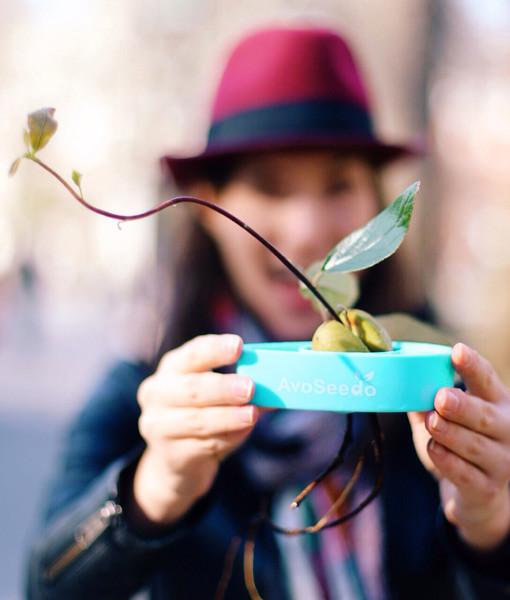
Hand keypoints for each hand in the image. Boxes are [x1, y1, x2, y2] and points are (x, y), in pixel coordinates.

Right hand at [128, 334, 257, 530]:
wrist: (175, 461)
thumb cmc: (203, 414)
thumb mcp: (216, 395)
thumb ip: (242, 386)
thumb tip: (277, 383)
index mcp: (172, 368)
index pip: (193, 354)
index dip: (215, 349)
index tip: (239, 345)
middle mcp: (158, 393)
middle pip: (192, 388)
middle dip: (223, 387)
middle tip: (250, 387)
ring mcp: (159, 425)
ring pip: (197, 419)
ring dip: (228, 416)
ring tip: (252, 414)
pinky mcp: (170, 454)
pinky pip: (203, 445)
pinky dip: (226, 438)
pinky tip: (243, 432)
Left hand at [408, 343, 509, 549]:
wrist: (478, 493)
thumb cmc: (457, 442)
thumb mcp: (443, 416)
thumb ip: (423, 398)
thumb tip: (393, 375)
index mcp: (496, 403)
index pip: (487, 380)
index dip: (472, 365)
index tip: (457, 350)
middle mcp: (506, 431)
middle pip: (486, 416)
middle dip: (463, 406)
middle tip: (441, 397)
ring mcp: (500, 462)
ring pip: (475, 446)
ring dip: (451, 433)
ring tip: (432, 422)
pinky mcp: (487, 489)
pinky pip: (466, 474)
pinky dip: (448, 461)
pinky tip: (433, 448)